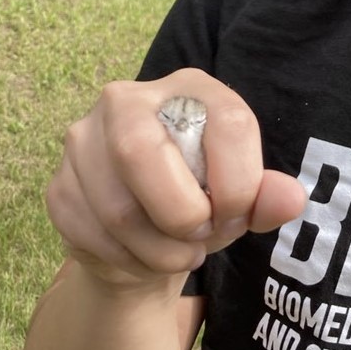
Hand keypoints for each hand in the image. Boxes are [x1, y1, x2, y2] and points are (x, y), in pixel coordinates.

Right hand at [46, 67, 305, 286]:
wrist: (145, 232)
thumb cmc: (202, 199)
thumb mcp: (242, 196)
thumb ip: (267, 196)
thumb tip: (291, 200)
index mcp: (190, 88)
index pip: (225, 122)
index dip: (240, 183)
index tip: (237, 215)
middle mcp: (127, 100)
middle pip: (142, 151)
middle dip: (183, 213)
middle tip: (201, 235)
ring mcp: (84, 141)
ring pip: (117, 208)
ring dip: (160, 250)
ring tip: (180, 253)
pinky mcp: (60, 186)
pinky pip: (92, 235)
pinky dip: (129, 261)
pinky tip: (144, 256)